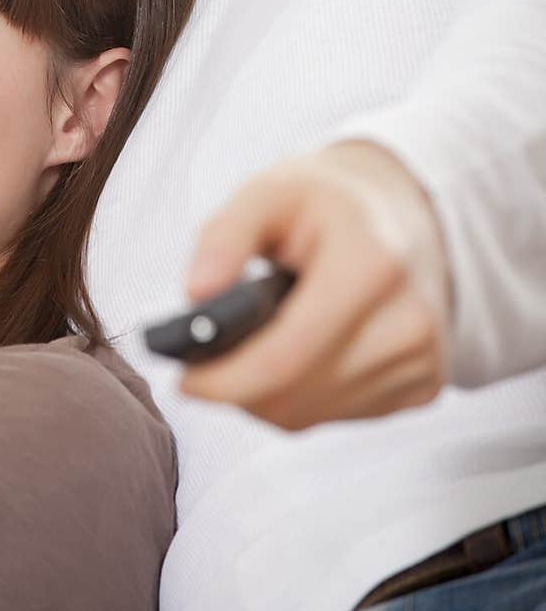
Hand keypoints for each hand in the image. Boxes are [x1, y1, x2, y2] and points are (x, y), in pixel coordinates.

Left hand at [180, 141, 451, 428]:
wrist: (402, 214)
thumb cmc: (326, 203)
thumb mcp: (268, 192)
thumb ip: (224, 237)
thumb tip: (196, 295)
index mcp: (371, 265)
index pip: (287, 356)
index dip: (226, 379)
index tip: (186, 378)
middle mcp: (408, 321)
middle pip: (295, 396)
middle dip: (235, 387)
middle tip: (204, 362)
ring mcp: (422, 359)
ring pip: (310, 415)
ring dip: (263, 397)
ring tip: (248, 349)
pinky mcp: (424, 385)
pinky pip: (336, 417)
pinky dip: (299, 399)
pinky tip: (292, 356)